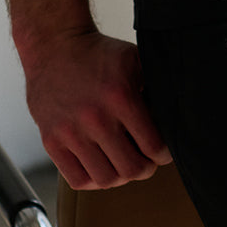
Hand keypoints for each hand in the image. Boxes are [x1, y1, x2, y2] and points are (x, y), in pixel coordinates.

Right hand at [21, 29, 171, 188]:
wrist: (54, 46)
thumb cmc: (99, 55)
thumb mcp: (134, 60)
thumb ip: (155, 87)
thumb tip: (175, 116)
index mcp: (121, 97)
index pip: (153, 147)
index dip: (164, 154)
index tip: (162, 150)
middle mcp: (95, 118)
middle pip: (132, 169)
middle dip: (146, 167)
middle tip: (146, 159)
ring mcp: (70, 133)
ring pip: (106, 179)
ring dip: (121, 175)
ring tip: (123, 162)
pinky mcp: (51, 141)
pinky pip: (78, 180)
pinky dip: (94, 179)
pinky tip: (101, 164)